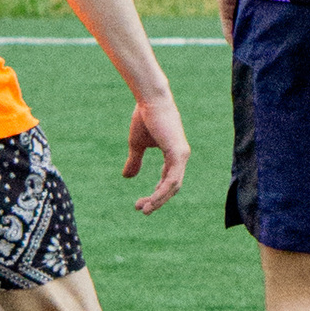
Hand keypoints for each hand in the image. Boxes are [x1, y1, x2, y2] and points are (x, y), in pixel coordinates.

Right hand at [124, 88, 189, 211]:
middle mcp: (181, 157)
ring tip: (144, 209)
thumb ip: (135, 161)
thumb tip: (127, 178)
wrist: (149, 100)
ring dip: (158, 200)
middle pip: (172, 187)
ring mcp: (182, 155)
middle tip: (142, 210)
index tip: (142, 204)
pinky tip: (151, 200)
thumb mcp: (137, 144)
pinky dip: (162, 191)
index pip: (169, 181)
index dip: (157, 194)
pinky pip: (172, 179)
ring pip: (173, 186)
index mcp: (174, 155)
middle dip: (157, 200)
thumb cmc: (144, 118)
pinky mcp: (179, 153)